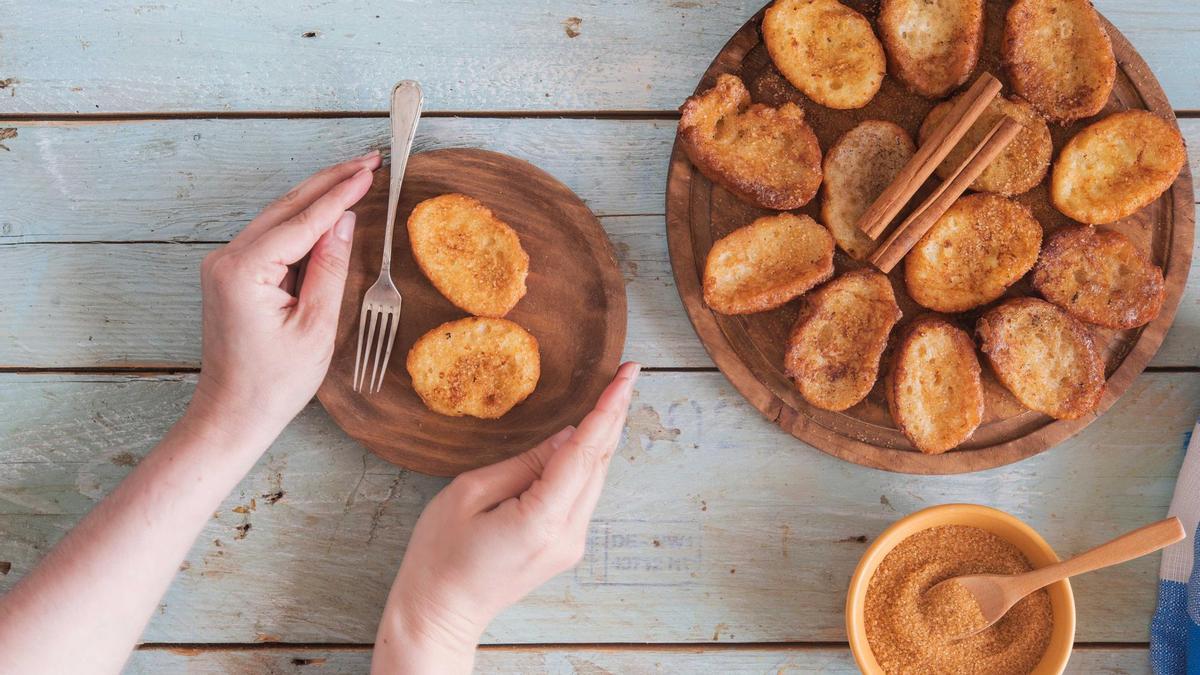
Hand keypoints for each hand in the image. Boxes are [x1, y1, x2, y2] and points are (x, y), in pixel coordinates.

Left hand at [191, 152, 379, 438]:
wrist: (232, 414)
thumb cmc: (274, 382)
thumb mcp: (316, 327)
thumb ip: (330, 268)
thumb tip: (343, 221)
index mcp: (244, 270)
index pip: (302, 220)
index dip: (340, 194)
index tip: (370, 171)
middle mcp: (226, 258)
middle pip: (286, 207)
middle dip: (329, 182)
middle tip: (368, 161)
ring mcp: (225, 264)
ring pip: (278, 217)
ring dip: (317, 197)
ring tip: (355, 177)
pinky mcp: (232, 274)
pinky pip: (272, 237)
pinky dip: (302, 222)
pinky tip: (329, 211)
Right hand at [373, 362, 640, 673]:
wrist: (440, 613)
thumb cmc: (439, 556)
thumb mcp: (468, 494)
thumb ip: (523, 463)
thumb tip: (565, 436)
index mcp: (541, 520)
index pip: (584, 453)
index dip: (608, 409)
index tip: (627, 374)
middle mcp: (568, 534)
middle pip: (599, 463)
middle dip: (614, 415)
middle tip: (627, 372)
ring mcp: (570, 544)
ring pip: (595, 478)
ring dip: (603, 436)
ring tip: (612, 394)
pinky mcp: (565, 547)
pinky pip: (582, 493)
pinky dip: (588, 460)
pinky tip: (588, 436)